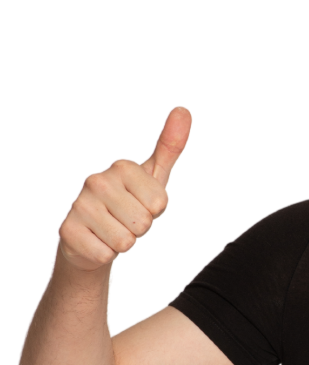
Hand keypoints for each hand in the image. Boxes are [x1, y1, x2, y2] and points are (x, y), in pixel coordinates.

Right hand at [58, 107, 190, 270]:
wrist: (92, 236)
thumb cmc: (128, 203)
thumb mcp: (153, 177)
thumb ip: (170, 147)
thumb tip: (184, 110)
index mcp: (121, 168)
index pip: (160, 204)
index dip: (154, 212)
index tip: (140, 204)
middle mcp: (97, 181)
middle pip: (143, 223)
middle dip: (140, 229)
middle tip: (125, 220)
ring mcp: (79, 205)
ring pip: (125, 241)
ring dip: (123, 242)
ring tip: (111, 230)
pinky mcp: (68, 231)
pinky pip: (106, 254)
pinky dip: (105, 254)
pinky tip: (96, 241)